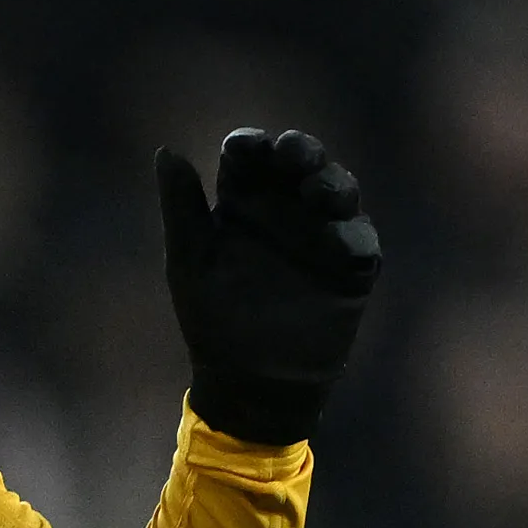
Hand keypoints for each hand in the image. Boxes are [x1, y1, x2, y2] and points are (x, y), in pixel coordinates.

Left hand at [154, 128, 384, 449]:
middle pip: (299, 162)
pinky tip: (340, 239)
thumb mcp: (189, 261)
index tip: (245, 149)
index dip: (250, 145)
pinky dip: (353, 234)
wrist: (249, 382)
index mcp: (243, 201)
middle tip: (294, 153)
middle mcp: (285, 208)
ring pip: (337, 190)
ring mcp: (322, 234)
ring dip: (331, 183)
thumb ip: (181, 206)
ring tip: (318, 192)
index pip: (250, 157)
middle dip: (301, 150)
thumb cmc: (212, 320)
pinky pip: (361, 240)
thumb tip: (167, 150)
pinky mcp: (351, 266)